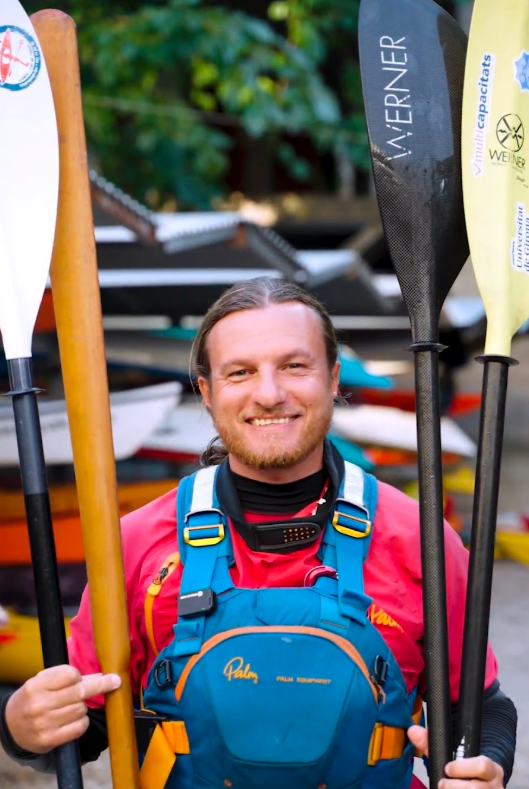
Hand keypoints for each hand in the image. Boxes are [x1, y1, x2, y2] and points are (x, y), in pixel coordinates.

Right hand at [5, 665, 120, 753]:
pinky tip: (74, 719)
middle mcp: (39, 705)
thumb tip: (100, 677)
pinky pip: (79, 727)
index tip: (79, 678)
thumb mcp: (43, 681)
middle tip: (115, 680)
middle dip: (100, 686)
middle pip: (80, 692)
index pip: (70, 674)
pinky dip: (82, 722)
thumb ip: (68, 677)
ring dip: (83, 707)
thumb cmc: (33, 697)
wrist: (12, 726)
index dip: (78, 676)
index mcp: (36, 686)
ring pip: (81, 709)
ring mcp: (44, 724)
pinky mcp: (50, 740)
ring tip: (71, 707)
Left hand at [407, 725, 504, 787]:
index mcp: (491, 768)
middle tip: (442, 783)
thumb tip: (413, 731)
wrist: (483, 782)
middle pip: (475, 788)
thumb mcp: (453, 755)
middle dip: (454, 786)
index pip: (483, 766)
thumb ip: (432, 743)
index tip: (447, 768)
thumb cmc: (466, 767)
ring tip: (444, 788)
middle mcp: (495, 786)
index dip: (463, 768)